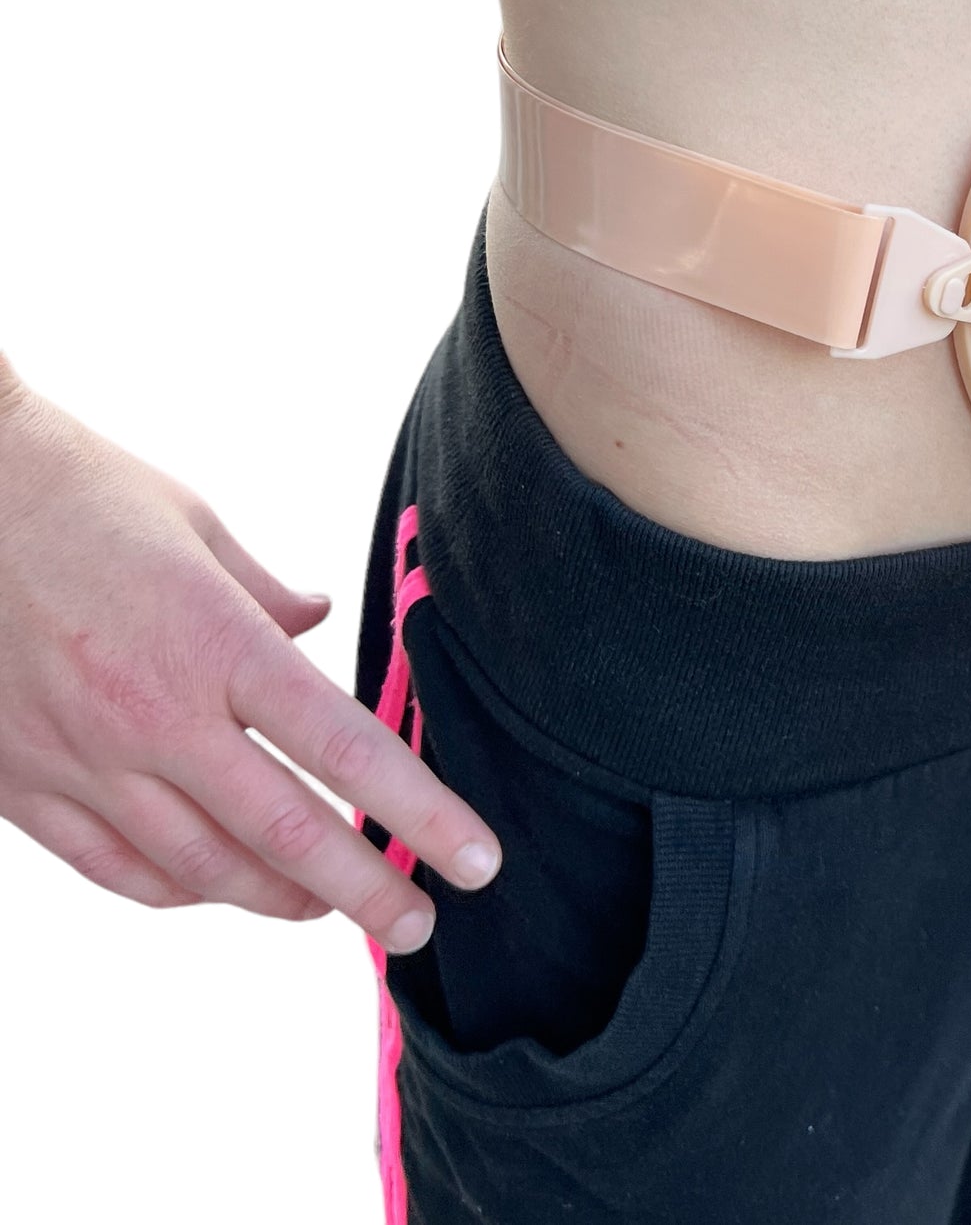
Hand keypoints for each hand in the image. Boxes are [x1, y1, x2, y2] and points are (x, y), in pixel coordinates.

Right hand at [0, 371, 499, 950]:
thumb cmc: (79, 493)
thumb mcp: (195, 524)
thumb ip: (264, 594)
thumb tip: (315, 620)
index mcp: (215, 641)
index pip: (344, 747)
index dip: (419, 812)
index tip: (477, 859)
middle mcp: (153, 714)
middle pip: (285, 831)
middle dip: (365, 891)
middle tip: (419, 925)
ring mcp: (82, 759)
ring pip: (201, 867)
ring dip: (278, 899)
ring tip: (332, 910)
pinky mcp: (19, 784)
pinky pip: (114, 867)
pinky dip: (179, 890)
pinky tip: (219, 889)